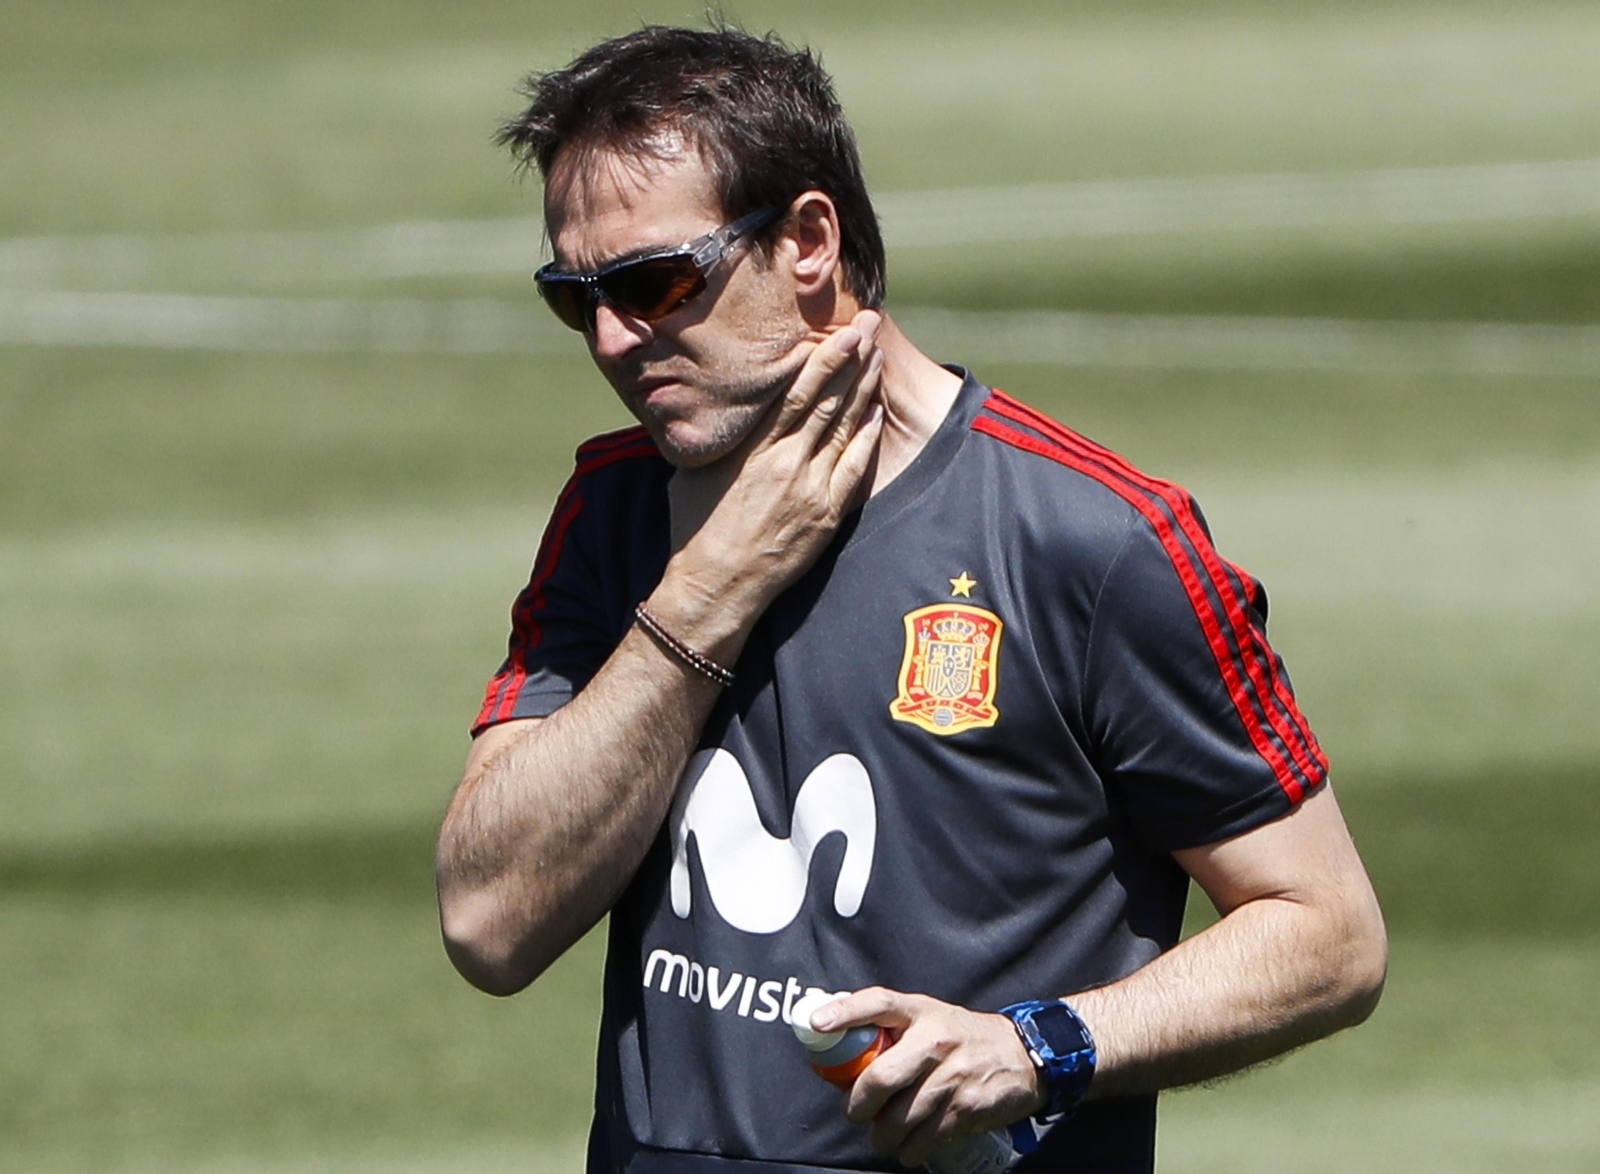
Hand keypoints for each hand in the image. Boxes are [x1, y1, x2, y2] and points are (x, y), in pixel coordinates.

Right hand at [666, 309, 885, 618]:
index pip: (796, 390)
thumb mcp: (694, 470)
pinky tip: (876, 412)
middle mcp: (785, 460)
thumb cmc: (694, 528)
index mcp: (752, 447)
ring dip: (864, 389)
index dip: (824, 357)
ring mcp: (810, 487)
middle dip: (853, 358)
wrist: (714, 586)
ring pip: (845, 426)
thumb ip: (714, 435)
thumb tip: (707, 403)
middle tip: (873, 325)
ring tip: (878, 357)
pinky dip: (868, 437)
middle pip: (827, 398)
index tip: (843, 330)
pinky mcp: (826, 515)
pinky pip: (854, 467)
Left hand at [814, 987, 1045, 1167]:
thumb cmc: (963, 1036)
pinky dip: (909, 1149)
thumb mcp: (930, 1017)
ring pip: (898, 1118)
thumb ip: (892, 1028)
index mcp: (921, 1011)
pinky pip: (924, 1138)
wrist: (1022, 1056)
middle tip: (854, 1113)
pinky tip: (908, 1146)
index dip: (845, 1012)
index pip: (878, 1003)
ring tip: (880, 1136)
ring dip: (881, 1136)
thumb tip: (841, 1047)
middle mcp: (935, 1040)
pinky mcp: (965, 1108)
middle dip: (857, 1105)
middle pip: (880, 1078)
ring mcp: (952, 1076)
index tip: (817, 1024)